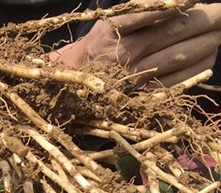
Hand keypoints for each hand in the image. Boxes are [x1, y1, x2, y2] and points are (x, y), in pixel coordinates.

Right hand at [52, 4, 220, 86]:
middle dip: (207, 22)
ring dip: (206, 45)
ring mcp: (133, 78)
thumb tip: (179, 4)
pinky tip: (208, 60)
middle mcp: (126, 55)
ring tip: (219, 36)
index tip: (205, 2)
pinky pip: (172, 85)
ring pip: (178, 58)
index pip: (160, 14)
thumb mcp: (112, 21)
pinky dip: (194, 72)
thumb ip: (142, 10)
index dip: (187, 6)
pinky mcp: (137, 98)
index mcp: (118, 31)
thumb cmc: (97, 47)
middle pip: (175, 34)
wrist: (71, 83)